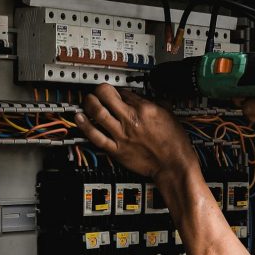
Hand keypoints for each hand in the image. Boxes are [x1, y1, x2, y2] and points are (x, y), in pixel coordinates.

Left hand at [75, 85, 198, 181]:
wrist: (173, 165)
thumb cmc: (174, 144)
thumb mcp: (169, 115)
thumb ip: (157, 103)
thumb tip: (148, 98)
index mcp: (145, 109)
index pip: (124, 91)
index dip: (118, 90)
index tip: (116, 92)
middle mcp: (131, 120)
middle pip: (106, 96)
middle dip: (99, 90)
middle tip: (97, 91)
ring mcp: (122, 135)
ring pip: (98, 113)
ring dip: (89, 103)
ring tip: (87, 100)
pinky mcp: (116, 150)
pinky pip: (96, 137)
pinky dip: (85, 126)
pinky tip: (79, 118)